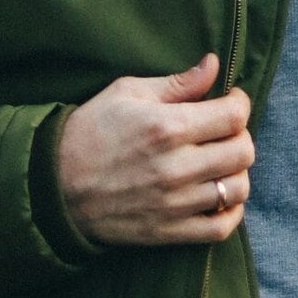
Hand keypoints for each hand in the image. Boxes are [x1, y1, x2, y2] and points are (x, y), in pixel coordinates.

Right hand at [55, 53, 254, 245]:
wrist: (54, 185)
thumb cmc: (90, 131)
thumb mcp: (127, 93)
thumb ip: (177, 83)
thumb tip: (213, 65)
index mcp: (166, 127)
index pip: (234, 116)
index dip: (239, 103)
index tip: (231, 101)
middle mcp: (176, 167)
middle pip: (243, 151)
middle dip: (240, 135)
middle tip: (224, 131)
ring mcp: (174, 203)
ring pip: (238, 189)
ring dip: (237, 172)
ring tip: (221, 162)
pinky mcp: (169, 232)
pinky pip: (221, 228)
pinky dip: (232, 212)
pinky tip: (221, 196)